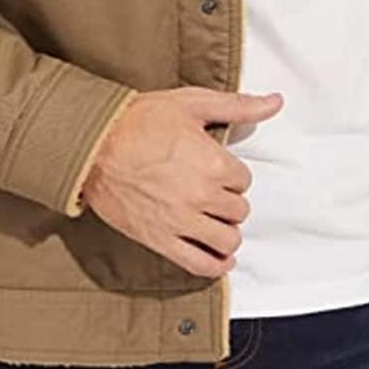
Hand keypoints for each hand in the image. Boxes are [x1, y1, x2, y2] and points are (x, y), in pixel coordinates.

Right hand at [79, 86, 284, 277]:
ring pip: (226, 239)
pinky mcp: (159, 239)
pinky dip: (215, 266)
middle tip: (215, 193)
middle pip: (238, 210)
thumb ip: (238, 106)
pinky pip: (199, 264)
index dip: (233, 175)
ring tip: (217, 222)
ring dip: (227, 232)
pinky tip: (220, 259)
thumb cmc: (139, 121)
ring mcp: (180, 221)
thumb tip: (275, 102)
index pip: (244, 180)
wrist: (93, 145)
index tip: (219, 170)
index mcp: (213, 164)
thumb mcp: (192, 104)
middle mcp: (201, 196)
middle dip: (230, 202)